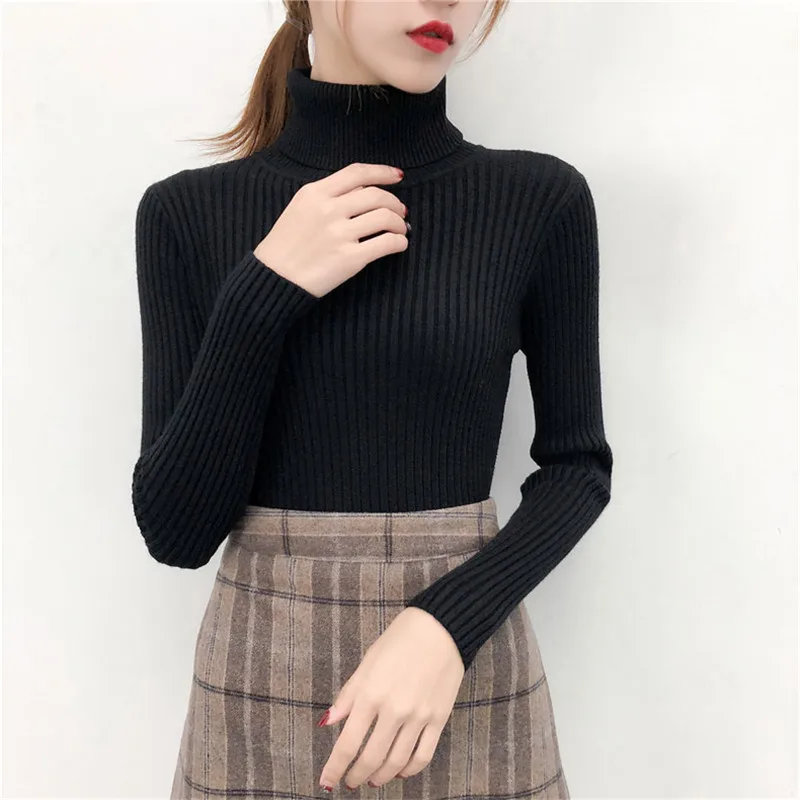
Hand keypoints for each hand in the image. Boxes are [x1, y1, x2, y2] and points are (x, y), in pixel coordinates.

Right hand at [253, 162, 409, 297]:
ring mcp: (340, 234)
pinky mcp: (350, 258)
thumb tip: (365, 191)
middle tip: (401, 211)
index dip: (383, 172)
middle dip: (395, 202)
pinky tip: (399, 245)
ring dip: (400, 223)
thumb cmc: (285, 245)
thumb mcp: (300, 209)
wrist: (273, 278)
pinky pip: (387, 244)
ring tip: (401, 229)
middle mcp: (328, 210)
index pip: (357, 173)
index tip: (398, 176)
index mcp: (315, 193)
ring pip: (385, 217)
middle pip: (376, 195)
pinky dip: (399, 242)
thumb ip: (328, 196)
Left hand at [317, 606, 464, 791]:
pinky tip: (401, 771)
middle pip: (371, 758)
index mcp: (371, 694)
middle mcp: (394, 709)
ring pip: (396, 762)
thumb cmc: (400, 639)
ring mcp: (419, 716)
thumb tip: (329, 721)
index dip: (335, 768)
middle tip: (350, 782)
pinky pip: (423, 755)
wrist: (441, 627)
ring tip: (372, 780)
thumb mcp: (367, 662)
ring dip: (381, 777)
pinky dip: (409, 769)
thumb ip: (348, 695)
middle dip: (357, 775)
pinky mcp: (439, 718)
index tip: (326, 781)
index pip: (348, 743)